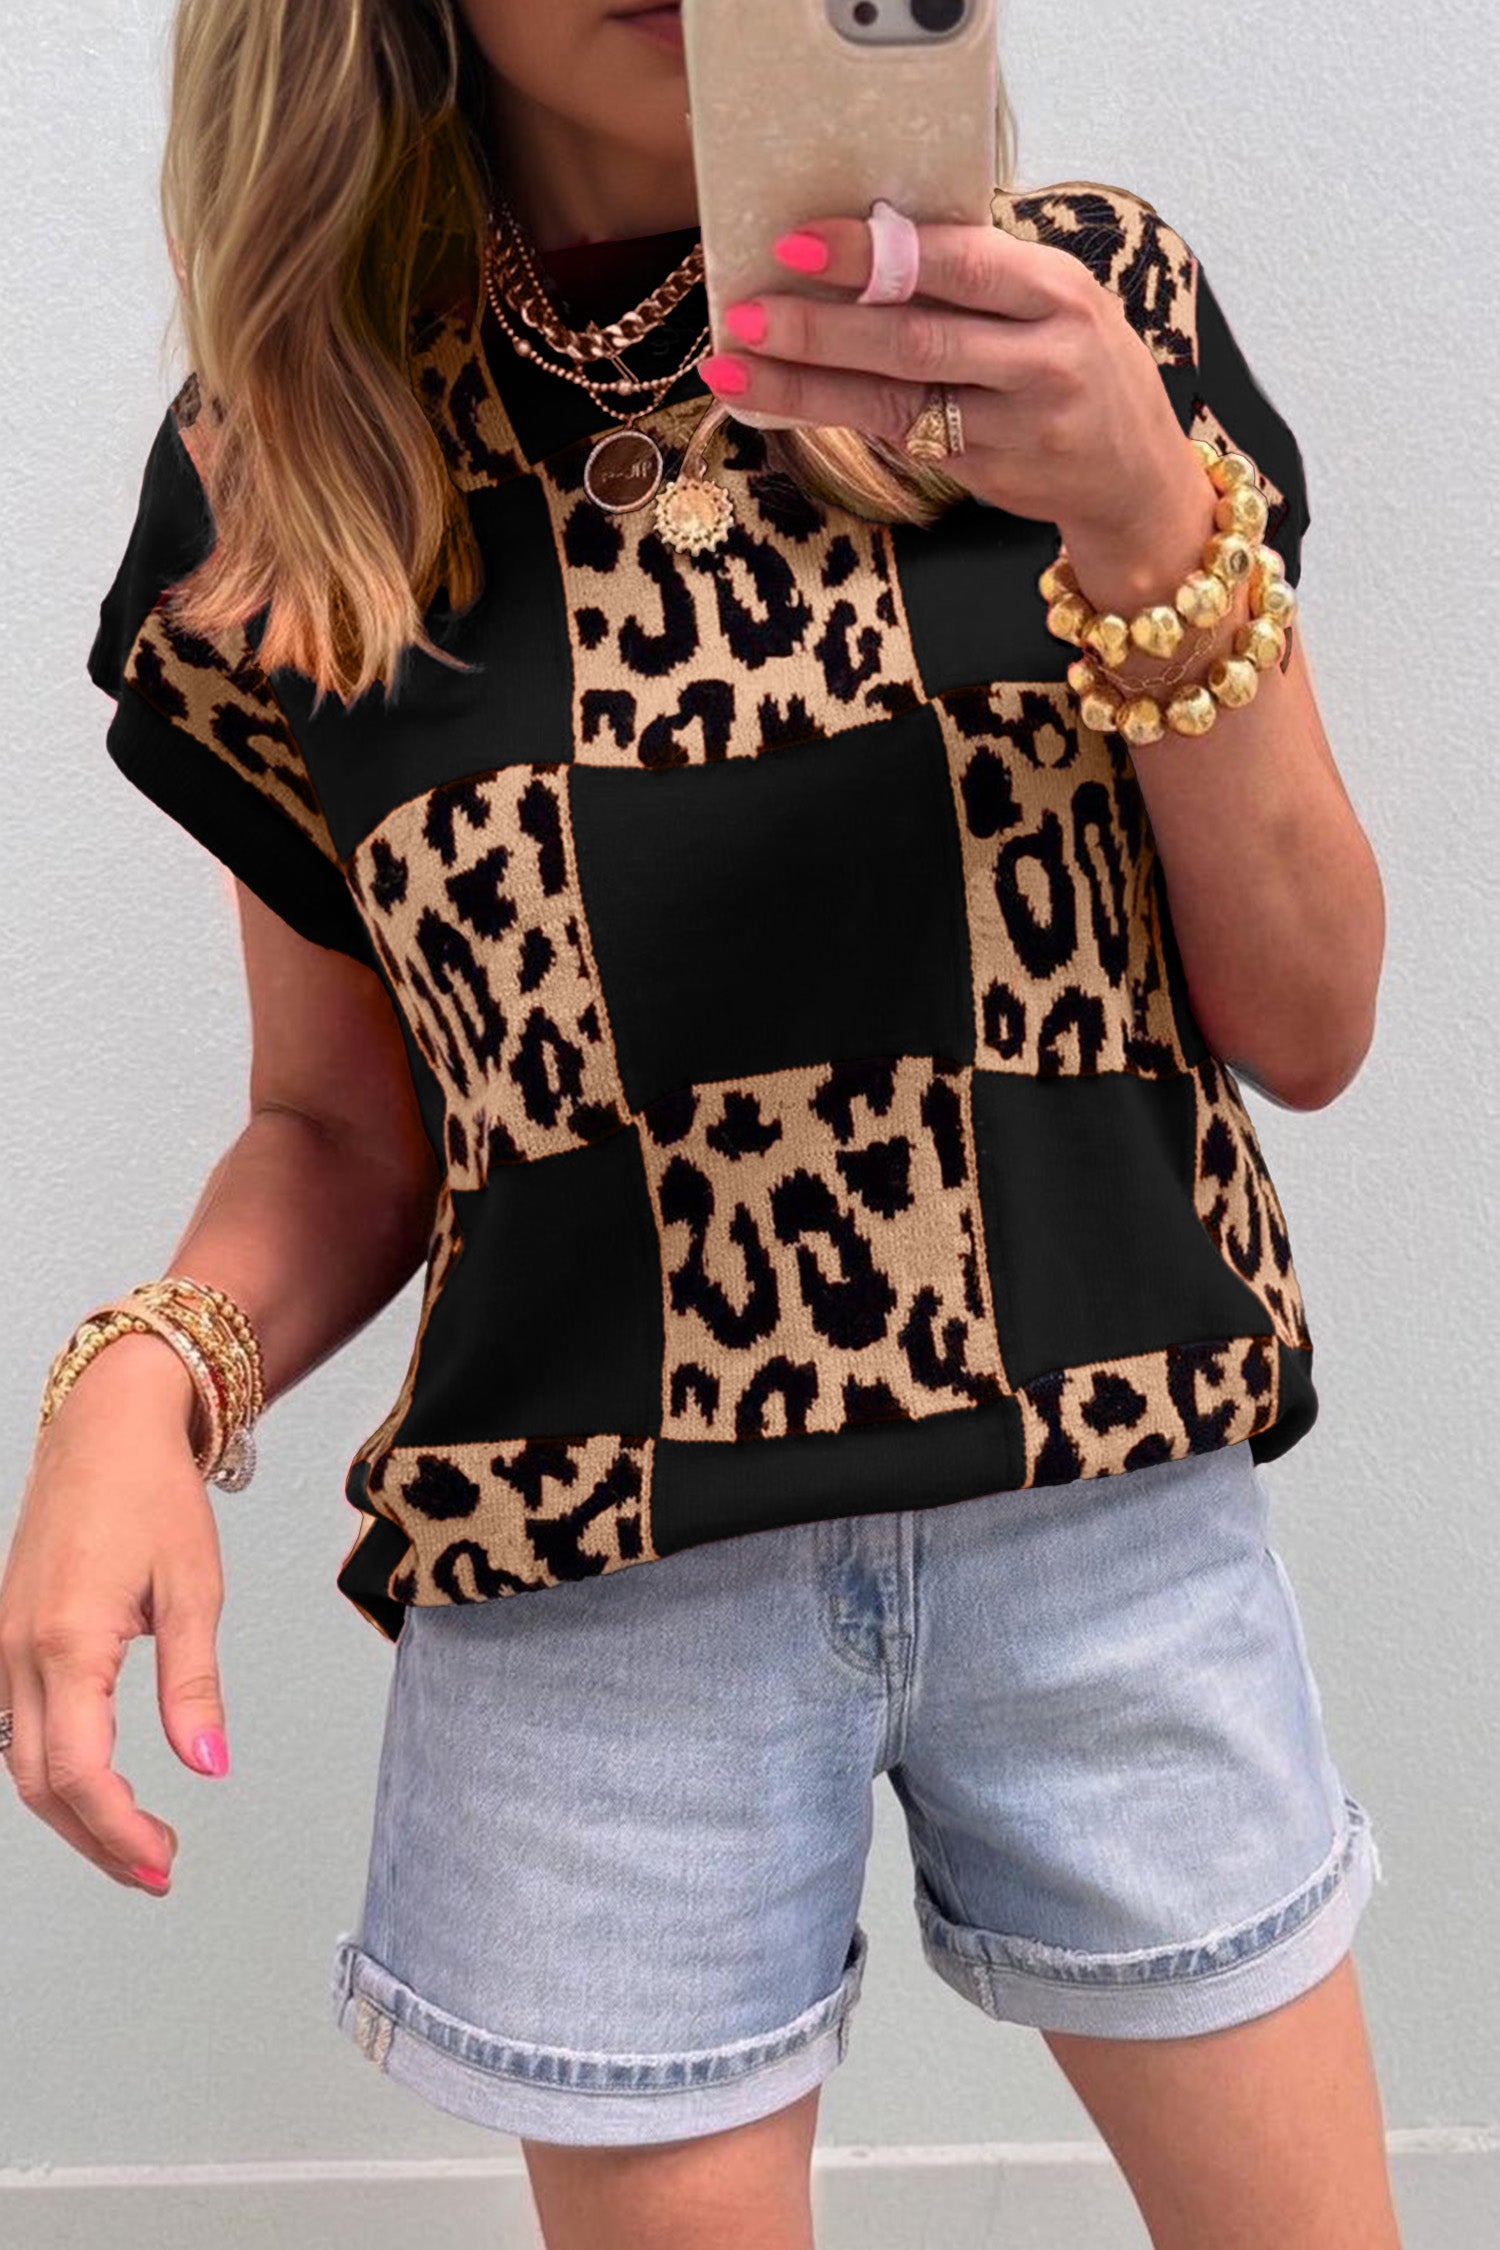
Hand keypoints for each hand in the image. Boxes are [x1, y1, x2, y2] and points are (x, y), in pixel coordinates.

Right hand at [0, 1338, 229, 1893]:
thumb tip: (209, 1767)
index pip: (80, 1774)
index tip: (165, 1861)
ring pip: (19, 1761)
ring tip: (135, 1841)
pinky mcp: (4, 1635)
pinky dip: (51, 1769)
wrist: (104, 1427)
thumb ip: (194, 1685)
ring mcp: (0, 1643)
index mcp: (66, 1642)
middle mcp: (16, 1650)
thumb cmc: (151, 1493)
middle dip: (97, 1840)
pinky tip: (94, 1785)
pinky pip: (13, 1725)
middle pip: (39, 1785)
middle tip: (158, 1870)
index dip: (120, 1832)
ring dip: (73, 1813)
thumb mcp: (192, 1587)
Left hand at [700, 210, 1204, 555]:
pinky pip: (902, 440)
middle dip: (820, 326)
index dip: (872, 253)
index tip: (797, 242)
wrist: (1136, 474)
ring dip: (807, 385)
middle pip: (915, 339)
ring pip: (895, 402)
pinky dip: (837, 419)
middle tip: (745, 312)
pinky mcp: (991, 474)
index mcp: (1054, 289)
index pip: (955, 262)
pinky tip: (780, 403)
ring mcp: (1017, 424)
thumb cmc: (1080, 364)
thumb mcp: (1053, 301)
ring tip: (735, 369)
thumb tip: (864, 246)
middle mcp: (1042, 356)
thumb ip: (978, 277)